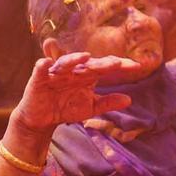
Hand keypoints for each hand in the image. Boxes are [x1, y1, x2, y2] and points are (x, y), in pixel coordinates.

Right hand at [12, 53, 136, 131]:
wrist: (43, 119)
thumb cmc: (67, 108)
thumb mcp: (89, 107)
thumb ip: (107, 103)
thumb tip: (129, 100)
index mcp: (87, 75)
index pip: (105, 67)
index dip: (120, 65)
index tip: (137, 66)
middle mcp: (73, 70)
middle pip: (89, 64)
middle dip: (102, 63)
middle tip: (117, 63)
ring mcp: (56, 73)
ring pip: (66, 63)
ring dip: (74, 59)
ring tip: (85, 57)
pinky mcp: (38, 79)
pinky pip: (40, 70)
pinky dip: (42, 65)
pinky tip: (46, 62)